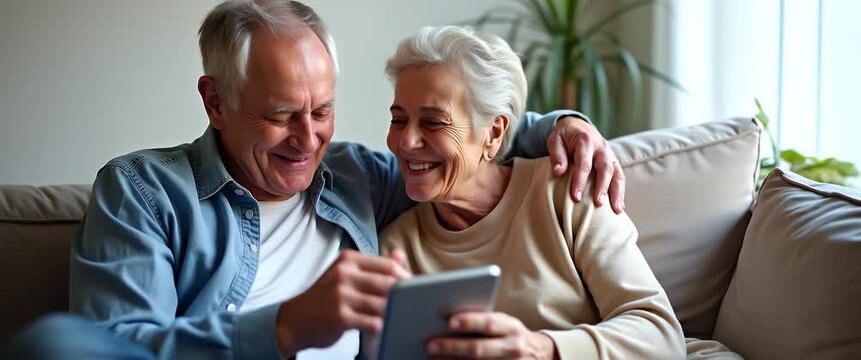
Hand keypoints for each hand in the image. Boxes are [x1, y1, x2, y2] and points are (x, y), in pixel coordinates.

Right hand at [274, 249, 410, 355]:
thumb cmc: (324, 297)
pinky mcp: (340, 317)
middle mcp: (345, 274)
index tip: (412, 288)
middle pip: (388, 284)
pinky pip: (372, 322)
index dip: (405, 278)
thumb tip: (400, 255)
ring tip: (397, 316)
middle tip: (408, 304)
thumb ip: (374, 266)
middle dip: (403, 296)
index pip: (388, 265)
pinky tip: (381, 327)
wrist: (294, 320)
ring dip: (393, 312)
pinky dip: (381, 326)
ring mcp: (342, 295)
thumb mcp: (345, 274)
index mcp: (349, 260)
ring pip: (382, 304)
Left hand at [426, 311, 557, 358]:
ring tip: (432, 358)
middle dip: (453, 347)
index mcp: (511, 327)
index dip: (470, 322)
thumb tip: (447, 320)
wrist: (540, 354)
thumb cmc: (510, 335)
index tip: (449, 321)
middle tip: (430, 345)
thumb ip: (483, 321)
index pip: (489, 323)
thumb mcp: (504, 324)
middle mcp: (513, 347)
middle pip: (480, 349)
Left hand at [547, 115, 625, 213]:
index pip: (584, 163)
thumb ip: (556, 155)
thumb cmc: (564, 136)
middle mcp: (601, 147)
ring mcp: (610, 154)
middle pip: (605, 168)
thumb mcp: (555, 140)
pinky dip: (620, 191)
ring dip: (617, 192)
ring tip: (616, 210)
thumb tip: (557, 172)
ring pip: (617, 173)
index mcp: (586, 141)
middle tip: (598, 204)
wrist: (578, 126)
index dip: (580, 181)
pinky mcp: (614, 161)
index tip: (575, 197)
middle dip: (602, 187)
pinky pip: (620, 176)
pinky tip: (619, 207)